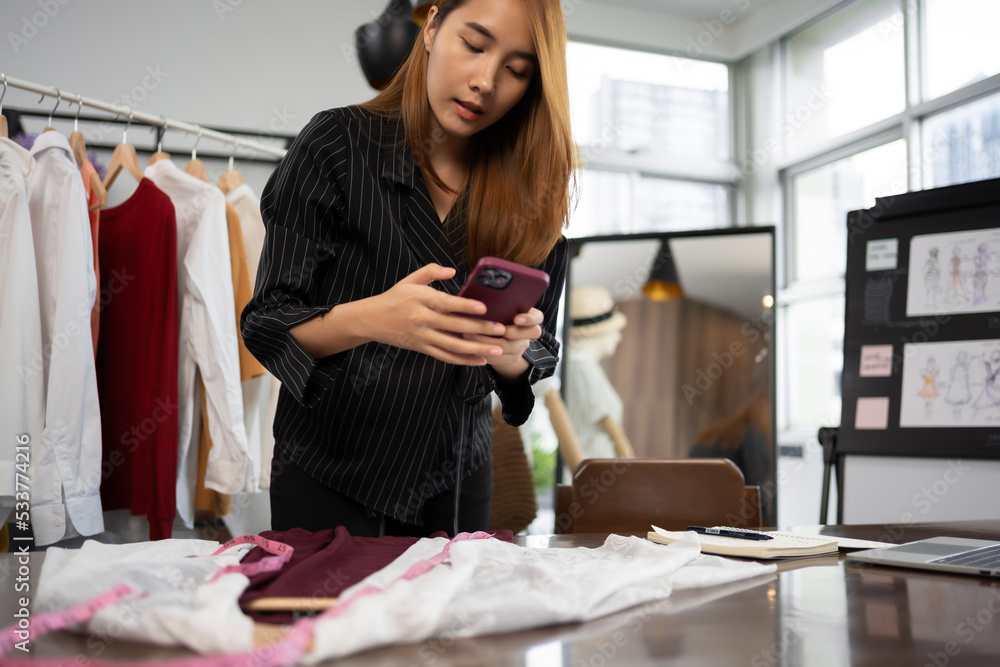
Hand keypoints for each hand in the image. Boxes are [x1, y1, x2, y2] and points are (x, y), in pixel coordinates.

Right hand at [361, 264, 506, 365]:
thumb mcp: (410, 280)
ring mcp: (422, 336)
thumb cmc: (395, 298)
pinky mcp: (422, 348)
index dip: (465, 306)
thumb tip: (453, 271)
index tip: (484, 308)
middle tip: (500, 330)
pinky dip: (463, 360)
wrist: (371, 320)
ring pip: (453, 346)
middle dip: (479, 329)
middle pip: (454, 326)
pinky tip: (480, 361)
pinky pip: (445, 357)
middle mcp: (422, 319)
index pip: (447, 303)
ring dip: (477, 349)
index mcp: (421, 299)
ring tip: (497, 351)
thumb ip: (431, 272)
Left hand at [466, 308, 543, 380]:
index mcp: (531, 317)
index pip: (537, 318)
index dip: (528, 319)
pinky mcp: (512, 358)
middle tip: (485, 328)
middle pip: (520, 336)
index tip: (516, 319)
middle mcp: (529, 333)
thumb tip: (483, 294)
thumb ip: (499, 302)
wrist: (498, 333)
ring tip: (469, 335)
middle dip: (504, 332)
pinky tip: (472, 346)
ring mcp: (521, 347)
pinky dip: (484, 352)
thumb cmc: (498, 312)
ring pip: (507, 348)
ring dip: (487, 341)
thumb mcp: (502, 306)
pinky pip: (499, 359)